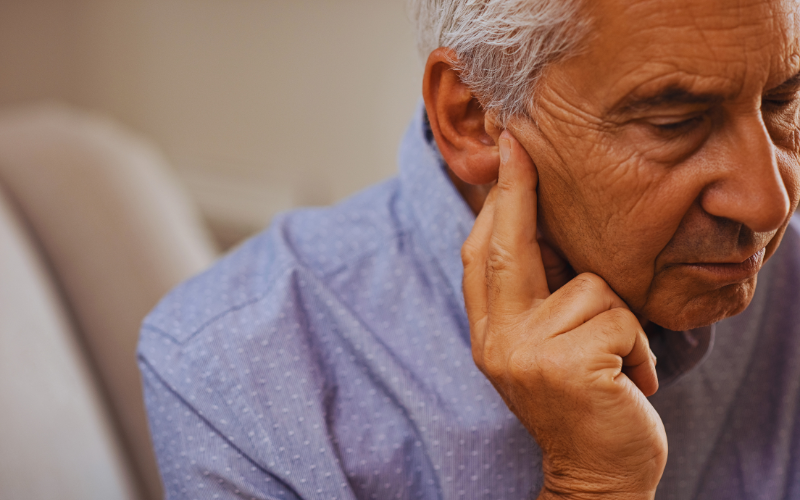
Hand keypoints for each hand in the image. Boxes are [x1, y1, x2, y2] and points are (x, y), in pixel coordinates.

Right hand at [461, 131, 665, 499]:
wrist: (597, 472)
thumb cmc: (581, 399)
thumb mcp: (543, 346)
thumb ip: (533, 296)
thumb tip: (535, 223)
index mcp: (488, 332)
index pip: (482, 255)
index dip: (495, 202)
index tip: (508, 153)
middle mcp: (497, 341)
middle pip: (506, 247)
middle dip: (517, 189)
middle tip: (521, 142)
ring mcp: (527, 355)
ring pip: (590, 287)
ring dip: (619, 319)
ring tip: (616, 360)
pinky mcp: (569, 368)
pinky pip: (621, 321)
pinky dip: (640, 348)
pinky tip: (631, 381)